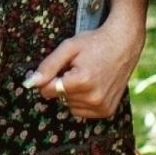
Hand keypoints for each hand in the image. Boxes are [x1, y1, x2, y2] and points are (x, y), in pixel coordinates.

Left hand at [25, 12, 145, 118]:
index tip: (61, 67)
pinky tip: (93, 85)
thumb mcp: (68, 48)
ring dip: (72, 93)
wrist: (124, 44)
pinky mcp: (107, 111)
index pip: (47, 91)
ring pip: (69, 105)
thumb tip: (30, 83)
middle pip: (59, 98)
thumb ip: (48, 66)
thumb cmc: (94, 43)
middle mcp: (93, 97)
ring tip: (87, 76)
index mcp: (82, 81)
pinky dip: (83, 100)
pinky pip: (82, 111)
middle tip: (78, 68)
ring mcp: (102, 106)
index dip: (49, 78)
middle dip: (63, 84)